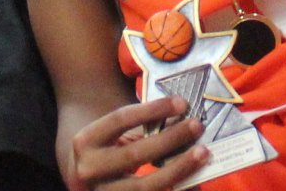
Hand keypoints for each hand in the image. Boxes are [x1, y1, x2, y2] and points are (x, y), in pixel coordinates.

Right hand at [67, 97, 205, 190]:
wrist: (82, 179)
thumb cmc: (105, 150)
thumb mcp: (112, 135)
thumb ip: (140, 128)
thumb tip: (182, 120)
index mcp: (85, 141)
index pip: (121, 120)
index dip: (152, 110)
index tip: (182, 103)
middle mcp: (88, 170)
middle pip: (134, 154)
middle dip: (170, 139)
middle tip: (196, 125)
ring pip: (145, 186)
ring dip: (178, 169)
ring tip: (202, 153)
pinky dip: (176, 190)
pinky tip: (194, 181)